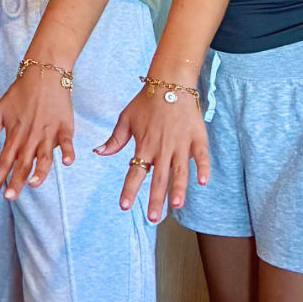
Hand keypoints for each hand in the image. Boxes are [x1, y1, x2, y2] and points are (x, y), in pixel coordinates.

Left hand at [0, 65, 74, 198]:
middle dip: (16, 181)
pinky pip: (66, 142)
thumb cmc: (20, 93)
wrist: (44, 72)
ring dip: (40, 171)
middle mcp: (30, 137)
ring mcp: (48, 133)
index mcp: (14, 135)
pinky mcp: (64, 127)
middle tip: (9, 197)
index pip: (3, 161)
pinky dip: (68, 152)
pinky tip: (67, 163)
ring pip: (44, 156)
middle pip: (22, 163)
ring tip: (34, 184)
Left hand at [97, 84, 209, 223]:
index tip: (124, 206)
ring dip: (178, 189)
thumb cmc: (146, 102)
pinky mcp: (197, 138)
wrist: (169, 83)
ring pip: (180, 171)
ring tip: (176, 206)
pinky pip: (201, 156)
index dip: (129, 190)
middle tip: (153, 218)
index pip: (135, 172)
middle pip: (158, 178)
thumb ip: (114, 140)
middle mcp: (162, 148)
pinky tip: (203, 183)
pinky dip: (203, 168)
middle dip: (155, 200)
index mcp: (144, 145)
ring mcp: (181, 144)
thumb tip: (99, 153)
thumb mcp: (125, 119)